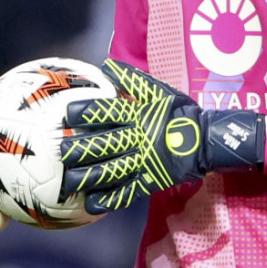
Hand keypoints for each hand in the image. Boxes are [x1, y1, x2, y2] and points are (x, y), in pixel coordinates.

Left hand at [60, 59, 265, 213]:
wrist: (205, 139)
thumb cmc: (178, 112)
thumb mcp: (158, 90)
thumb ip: (131, 79)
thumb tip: (106, 64)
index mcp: (138, 115)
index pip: (107, 112)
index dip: (86, 113)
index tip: (66, 115)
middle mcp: (138, 138)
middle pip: (104, 144)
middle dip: (80, 149)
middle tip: (60, 152)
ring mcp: (144, 161)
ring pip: (111, 170)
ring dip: (88, 176)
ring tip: (68, 181)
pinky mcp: (150, 181)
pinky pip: (127, 192)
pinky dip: (109, 199)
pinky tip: (91, 204)